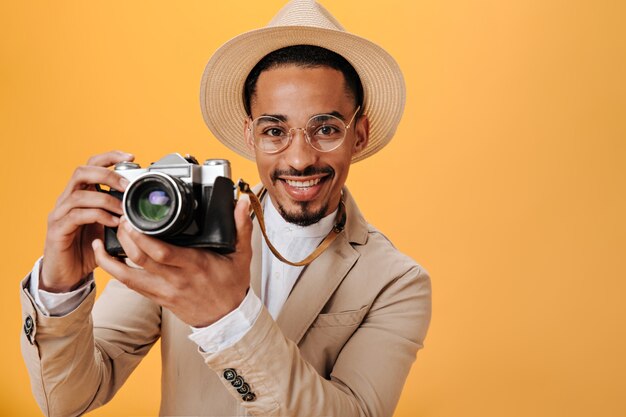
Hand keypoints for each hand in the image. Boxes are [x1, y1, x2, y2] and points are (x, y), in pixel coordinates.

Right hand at [41, 151, 133, 291]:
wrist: (67, 274)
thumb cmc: (88, 249)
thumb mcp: (109, 228)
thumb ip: (121, 214)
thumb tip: (147, 208)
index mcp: (81, 194)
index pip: (91, 165)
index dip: (110, 157)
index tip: (131, 157)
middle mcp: (67, 200)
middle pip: (82, 172)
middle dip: (107, 174)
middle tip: (127, 186)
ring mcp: (59, 214)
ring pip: (79, 194)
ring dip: (106, 199)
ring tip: (123, 210)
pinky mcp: (57, 230)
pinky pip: (77, 216)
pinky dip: (98, 216)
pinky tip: (112, 223)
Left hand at [91, 198, 252, 327]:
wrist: (227, 319)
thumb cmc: (232, 286)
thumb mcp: (242, 255)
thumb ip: (241, 227)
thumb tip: (241, 202)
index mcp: (195, 265)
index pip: (162, 252)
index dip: (143, 237)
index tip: (133, 219)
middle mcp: (175, 279)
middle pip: (140, 259)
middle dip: (125, 238)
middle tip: (120, 219)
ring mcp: (163, 290)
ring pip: (128, 276)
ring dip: (110, 258)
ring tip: (101, 238)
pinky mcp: (156, 297)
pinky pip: (129, 285)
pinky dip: (114, 271)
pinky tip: (105, 257)